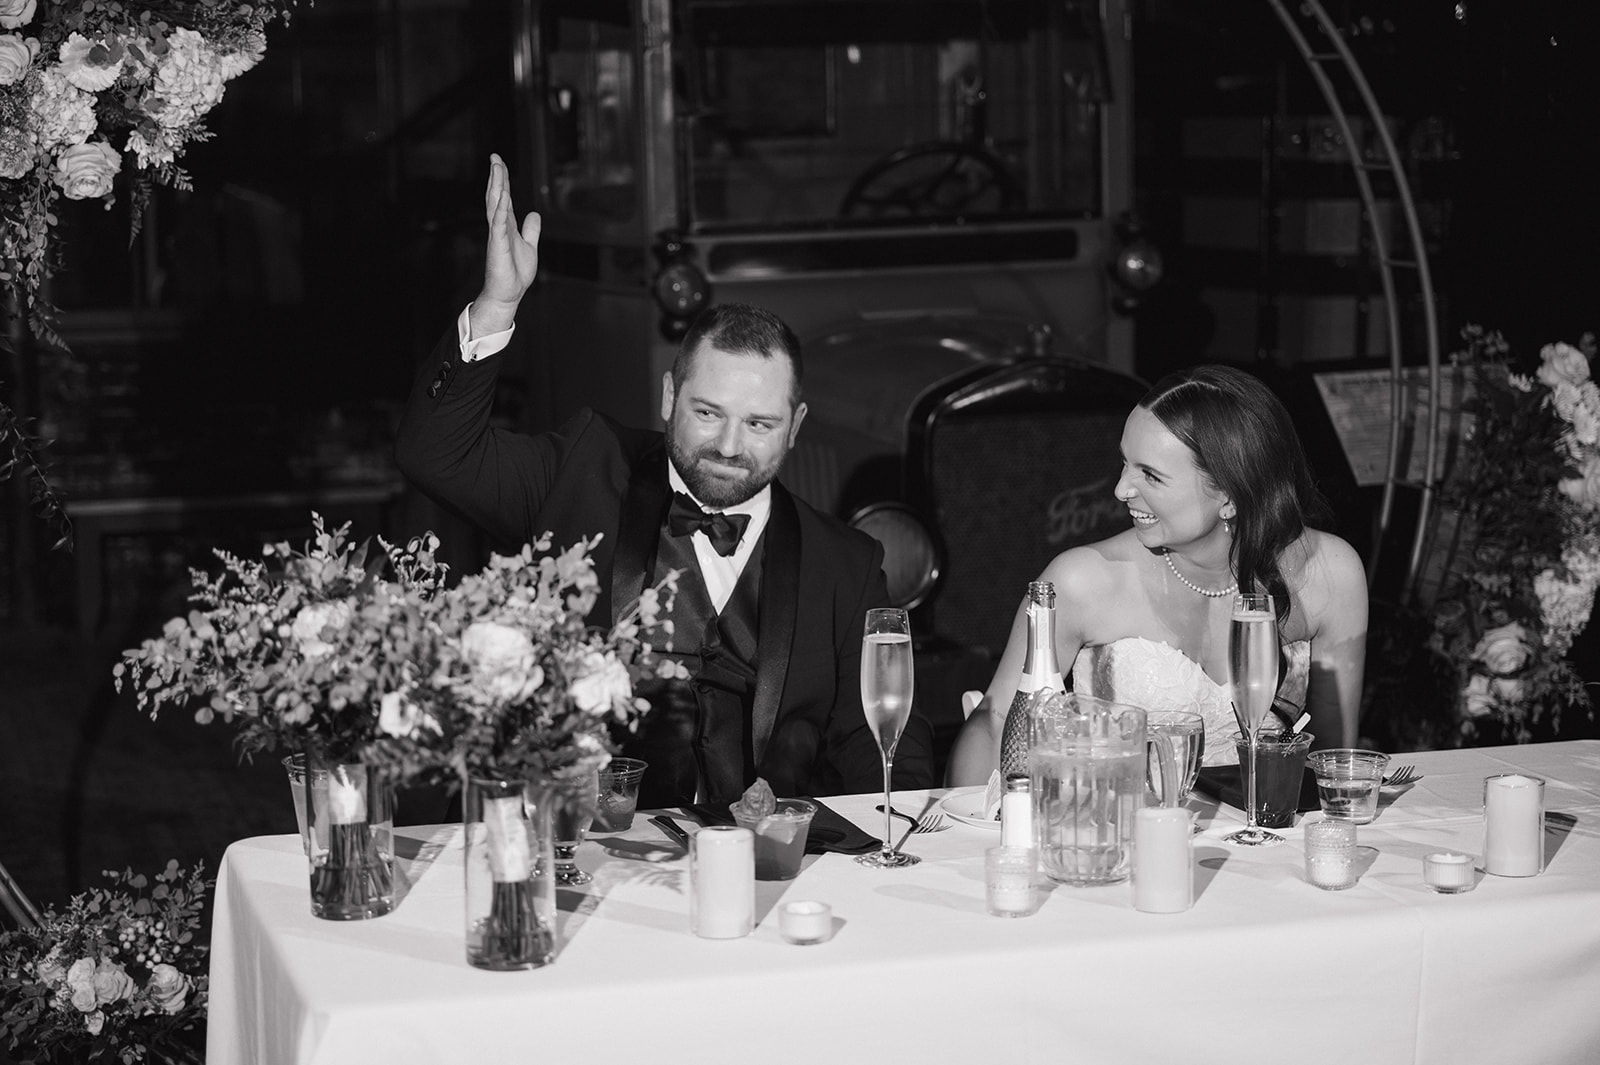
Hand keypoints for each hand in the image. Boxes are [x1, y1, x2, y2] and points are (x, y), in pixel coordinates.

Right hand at [470, 152, 540, 337]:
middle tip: (495, 157)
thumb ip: (531, 230)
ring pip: (495, 205)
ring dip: (496, 186)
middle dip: (496, 176)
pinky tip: (503, 196)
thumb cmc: (515, 272)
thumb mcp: (529, 246)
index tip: (498, 162)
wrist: (508, 293)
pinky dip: (500, 209)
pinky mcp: (498, 246)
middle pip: (496, 196)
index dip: (502, 179)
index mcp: (506, 225)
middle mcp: (499, 227)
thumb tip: (534, 214)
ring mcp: (497, 235)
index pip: (503, 197)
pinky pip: (498, 224)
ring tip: (497, 169)